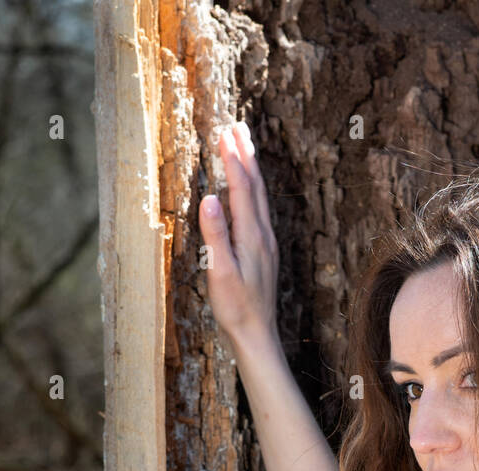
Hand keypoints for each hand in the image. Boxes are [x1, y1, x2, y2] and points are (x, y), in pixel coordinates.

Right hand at [198, 121, 279, 351]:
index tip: (224, 132)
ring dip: (252, 170)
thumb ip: (216, 234)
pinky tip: (250, 191)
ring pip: (261, 197)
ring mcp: (267, 243)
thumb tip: (210, 197)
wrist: (257, 335)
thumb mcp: (220, 272)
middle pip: (256, 186)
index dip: (233, 159)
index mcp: (252, 236)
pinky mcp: (265, 252)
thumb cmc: (236, 308)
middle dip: (246, 155)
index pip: (242, 188)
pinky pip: (260, 211)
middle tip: (237, 127)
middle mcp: (264, 235)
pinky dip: (254, 190)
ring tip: (245, 147)